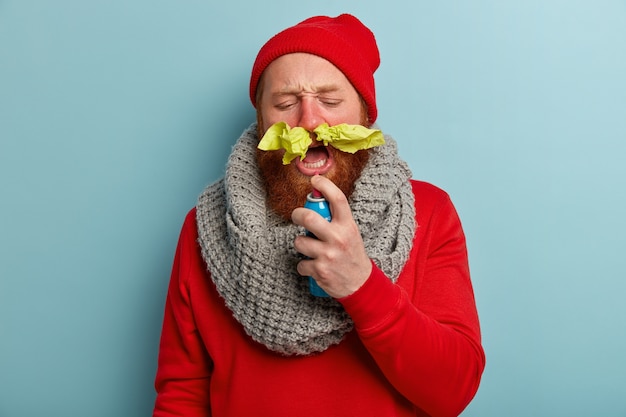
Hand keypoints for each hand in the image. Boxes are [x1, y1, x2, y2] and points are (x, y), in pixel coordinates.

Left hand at [292, 175, 371, 297]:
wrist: (361, 284)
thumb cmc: (352, 255)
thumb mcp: (351, 233)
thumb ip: (336, 219)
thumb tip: (316, 201)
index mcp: (348, 226)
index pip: (337, 199)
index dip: (324, 186)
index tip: (315, 180)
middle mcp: (338, 238)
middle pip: (308, 218)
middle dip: (297, 215)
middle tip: (297, 217)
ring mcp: (328, 255)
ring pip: (299, 242)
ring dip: (300, 245)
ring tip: (310, 249)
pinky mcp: (319, 271)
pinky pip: (300, 264)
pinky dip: (304, 266)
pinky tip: (313, 267)